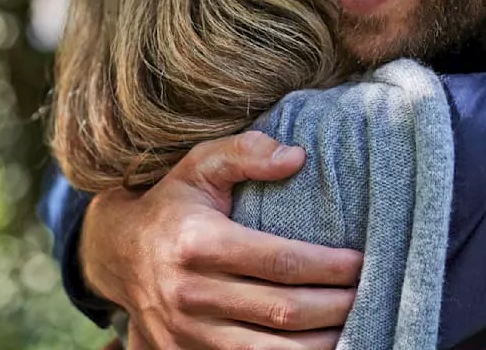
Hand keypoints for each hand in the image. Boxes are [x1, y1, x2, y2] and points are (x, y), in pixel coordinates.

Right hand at [79, 131, 362, 349]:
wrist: (115, 252)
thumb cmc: (172, 204)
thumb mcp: (199, 165)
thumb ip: (245, 153)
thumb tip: (297, 157)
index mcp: (199, 244)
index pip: (280, 262)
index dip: (328, 266)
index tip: (361, 261)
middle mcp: (191, 294)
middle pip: (283, 311)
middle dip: (336, 306)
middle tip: (370, 292)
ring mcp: (187, 334)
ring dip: (321, 342)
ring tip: (354, 323)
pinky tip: (319, 345)